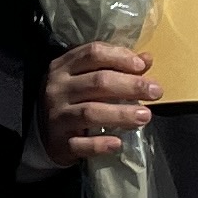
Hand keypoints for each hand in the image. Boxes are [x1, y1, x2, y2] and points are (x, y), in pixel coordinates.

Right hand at [42, 40, 151, 164]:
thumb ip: (114, 67)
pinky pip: (81, 144)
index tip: (142, 67)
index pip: (93, 54)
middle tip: (156, 92)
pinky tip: (118, 143)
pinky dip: (100, 144)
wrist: (41, 132)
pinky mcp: (59, 142)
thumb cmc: (71, 99)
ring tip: (145, 116)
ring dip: (121, 114)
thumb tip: (147, 60)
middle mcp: (58, 89)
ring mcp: (57, 116)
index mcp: (64, 67)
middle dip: (130, 86)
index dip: (119, 57)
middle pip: (97, 82)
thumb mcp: (86, 77)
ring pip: (90, 112)